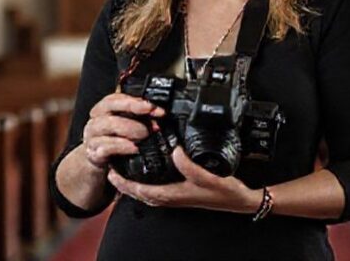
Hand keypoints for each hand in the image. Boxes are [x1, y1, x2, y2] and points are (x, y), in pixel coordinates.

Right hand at [82, 93, 164, 171]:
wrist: (101, 160)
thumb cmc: (117, 138)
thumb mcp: (127, 123)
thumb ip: (139, 114)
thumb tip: (158, 111)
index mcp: (104, 108)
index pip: (116, 98)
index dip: (136, 102)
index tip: (153, 108)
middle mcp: (96, 119)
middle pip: (111, 108)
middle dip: (135, 116)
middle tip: (153, 126)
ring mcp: (92, 136)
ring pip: (108, 125)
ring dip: (130, 130)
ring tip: (145, 136)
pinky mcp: (94, 153)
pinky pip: (106, 147)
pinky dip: (123, 146)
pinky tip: (135, 148)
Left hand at [107, 146, 261, 213]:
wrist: (239, 200)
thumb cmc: (224, 191)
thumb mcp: (207, 176)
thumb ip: (189, 165)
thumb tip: (175, 150)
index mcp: (172, 195)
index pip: (139, 190)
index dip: (122, 182)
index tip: (110, 171)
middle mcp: (170, 198)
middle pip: (138, 193)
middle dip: (122, 183)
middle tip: (110, 169)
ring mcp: (174, 196)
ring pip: (145, 192)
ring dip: (132, 183)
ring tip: (122, 170)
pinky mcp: (180, 192)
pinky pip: (155, 189)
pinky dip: (145, 183)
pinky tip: (147, 172)